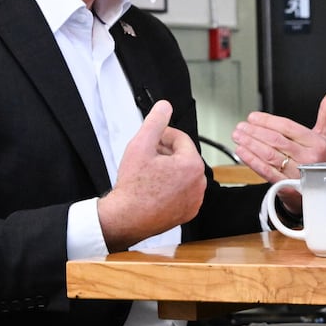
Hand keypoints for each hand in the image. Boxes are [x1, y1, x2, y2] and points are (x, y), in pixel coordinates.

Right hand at [99, 100, 205, 251]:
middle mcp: (199, 183)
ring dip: (168, 170)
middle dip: (165, 154)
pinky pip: (183, 192)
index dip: (163, 137)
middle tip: (146, 157)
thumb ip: (155, 122)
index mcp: (192, 165)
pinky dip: (171, 188)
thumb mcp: (140, 145)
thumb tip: (165, 106)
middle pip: (183, 157)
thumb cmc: (133, 187)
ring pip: (183, 175)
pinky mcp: (189, 212)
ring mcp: (195, 199)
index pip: (181, 139)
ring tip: (149, 173)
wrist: (125, 219)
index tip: (151, 140)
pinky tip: (154, 188)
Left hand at [232, 88, 325, 210]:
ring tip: (239, 136)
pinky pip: (266, 171)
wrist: (319, 189)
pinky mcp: (286, 186)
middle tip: (241, 126)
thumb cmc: (319, 158)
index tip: (253, 117)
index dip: (268, 121)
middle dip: (255, 132)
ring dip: (250, 145)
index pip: (288, 128)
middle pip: (276, 141)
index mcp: (317, 144)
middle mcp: (308, 159)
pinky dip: (251, 161)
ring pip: (269, 155)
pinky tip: (242, 152)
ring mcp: (297, 173)